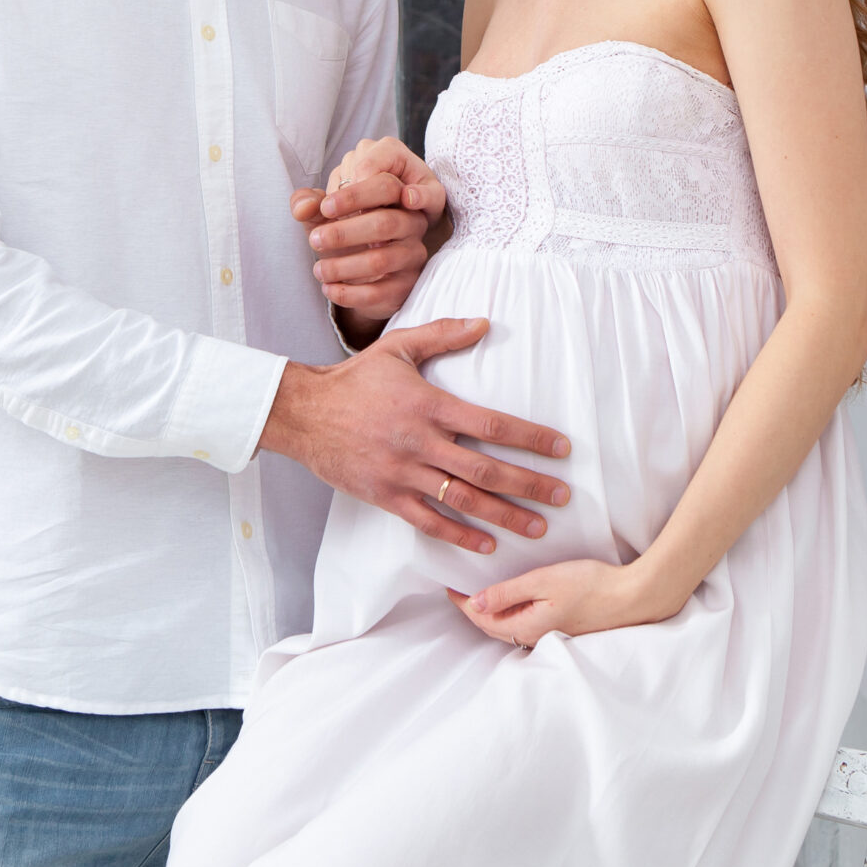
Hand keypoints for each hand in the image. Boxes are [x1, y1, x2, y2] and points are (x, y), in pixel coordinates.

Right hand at [259, 318, 570, 554]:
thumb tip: (485, 323)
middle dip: (530, 484)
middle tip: (563, 495)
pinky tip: (487, 543)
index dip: (531, 438)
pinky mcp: (386, 496)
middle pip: (487, 469)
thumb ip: (443, 335)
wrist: (303, 412)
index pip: (492, 424)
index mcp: (429, 405)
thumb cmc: (354, 379)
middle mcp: (421, 442)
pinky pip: (429, 521)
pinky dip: (460, 535)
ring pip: (464, 500)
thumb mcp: (398, 348)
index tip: (561, 448)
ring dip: (505, 515)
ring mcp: (403, 473)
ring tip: (538, 526)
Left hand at [288, 137, 447, 332]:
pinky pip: (379, 292)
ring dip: (342, 266)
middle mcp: (411, 224)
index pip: (386, 186)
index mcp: (395, 197)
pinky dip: (348, 293)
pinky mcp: (405, 286)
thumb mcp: (323, 215)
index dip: (355, 195)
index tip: (325, 207)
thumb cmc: (343, 234)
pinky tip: (328, 288)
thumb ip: (309, 203)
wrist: (358, 275)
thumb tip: (303, 207)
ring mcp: (411, 256)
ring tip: (318, 269)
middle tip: (315, 239)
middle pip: (385, 222)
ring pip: (380, 260)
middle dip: (344, 232)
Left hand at [448, 558, 685, 649]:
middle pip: (492, 627)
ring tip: (481, 590)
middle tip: (460, 587)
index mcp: (527, 628)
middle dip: (473, 609)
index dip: (463, 602)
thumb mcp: (544, 581)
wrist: (634, 597)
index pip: (482, 619)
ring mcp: (550, 635)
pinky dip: (511, 612)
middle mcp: (535, 638)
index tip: (449, 584)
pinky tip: (513, 597)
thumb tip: (474, 602)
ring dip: (491, 612)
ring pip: (509, 627)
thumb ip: (507, 592)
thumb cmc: (592, 585)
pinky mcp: (562, 629)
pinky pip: (526, 624)